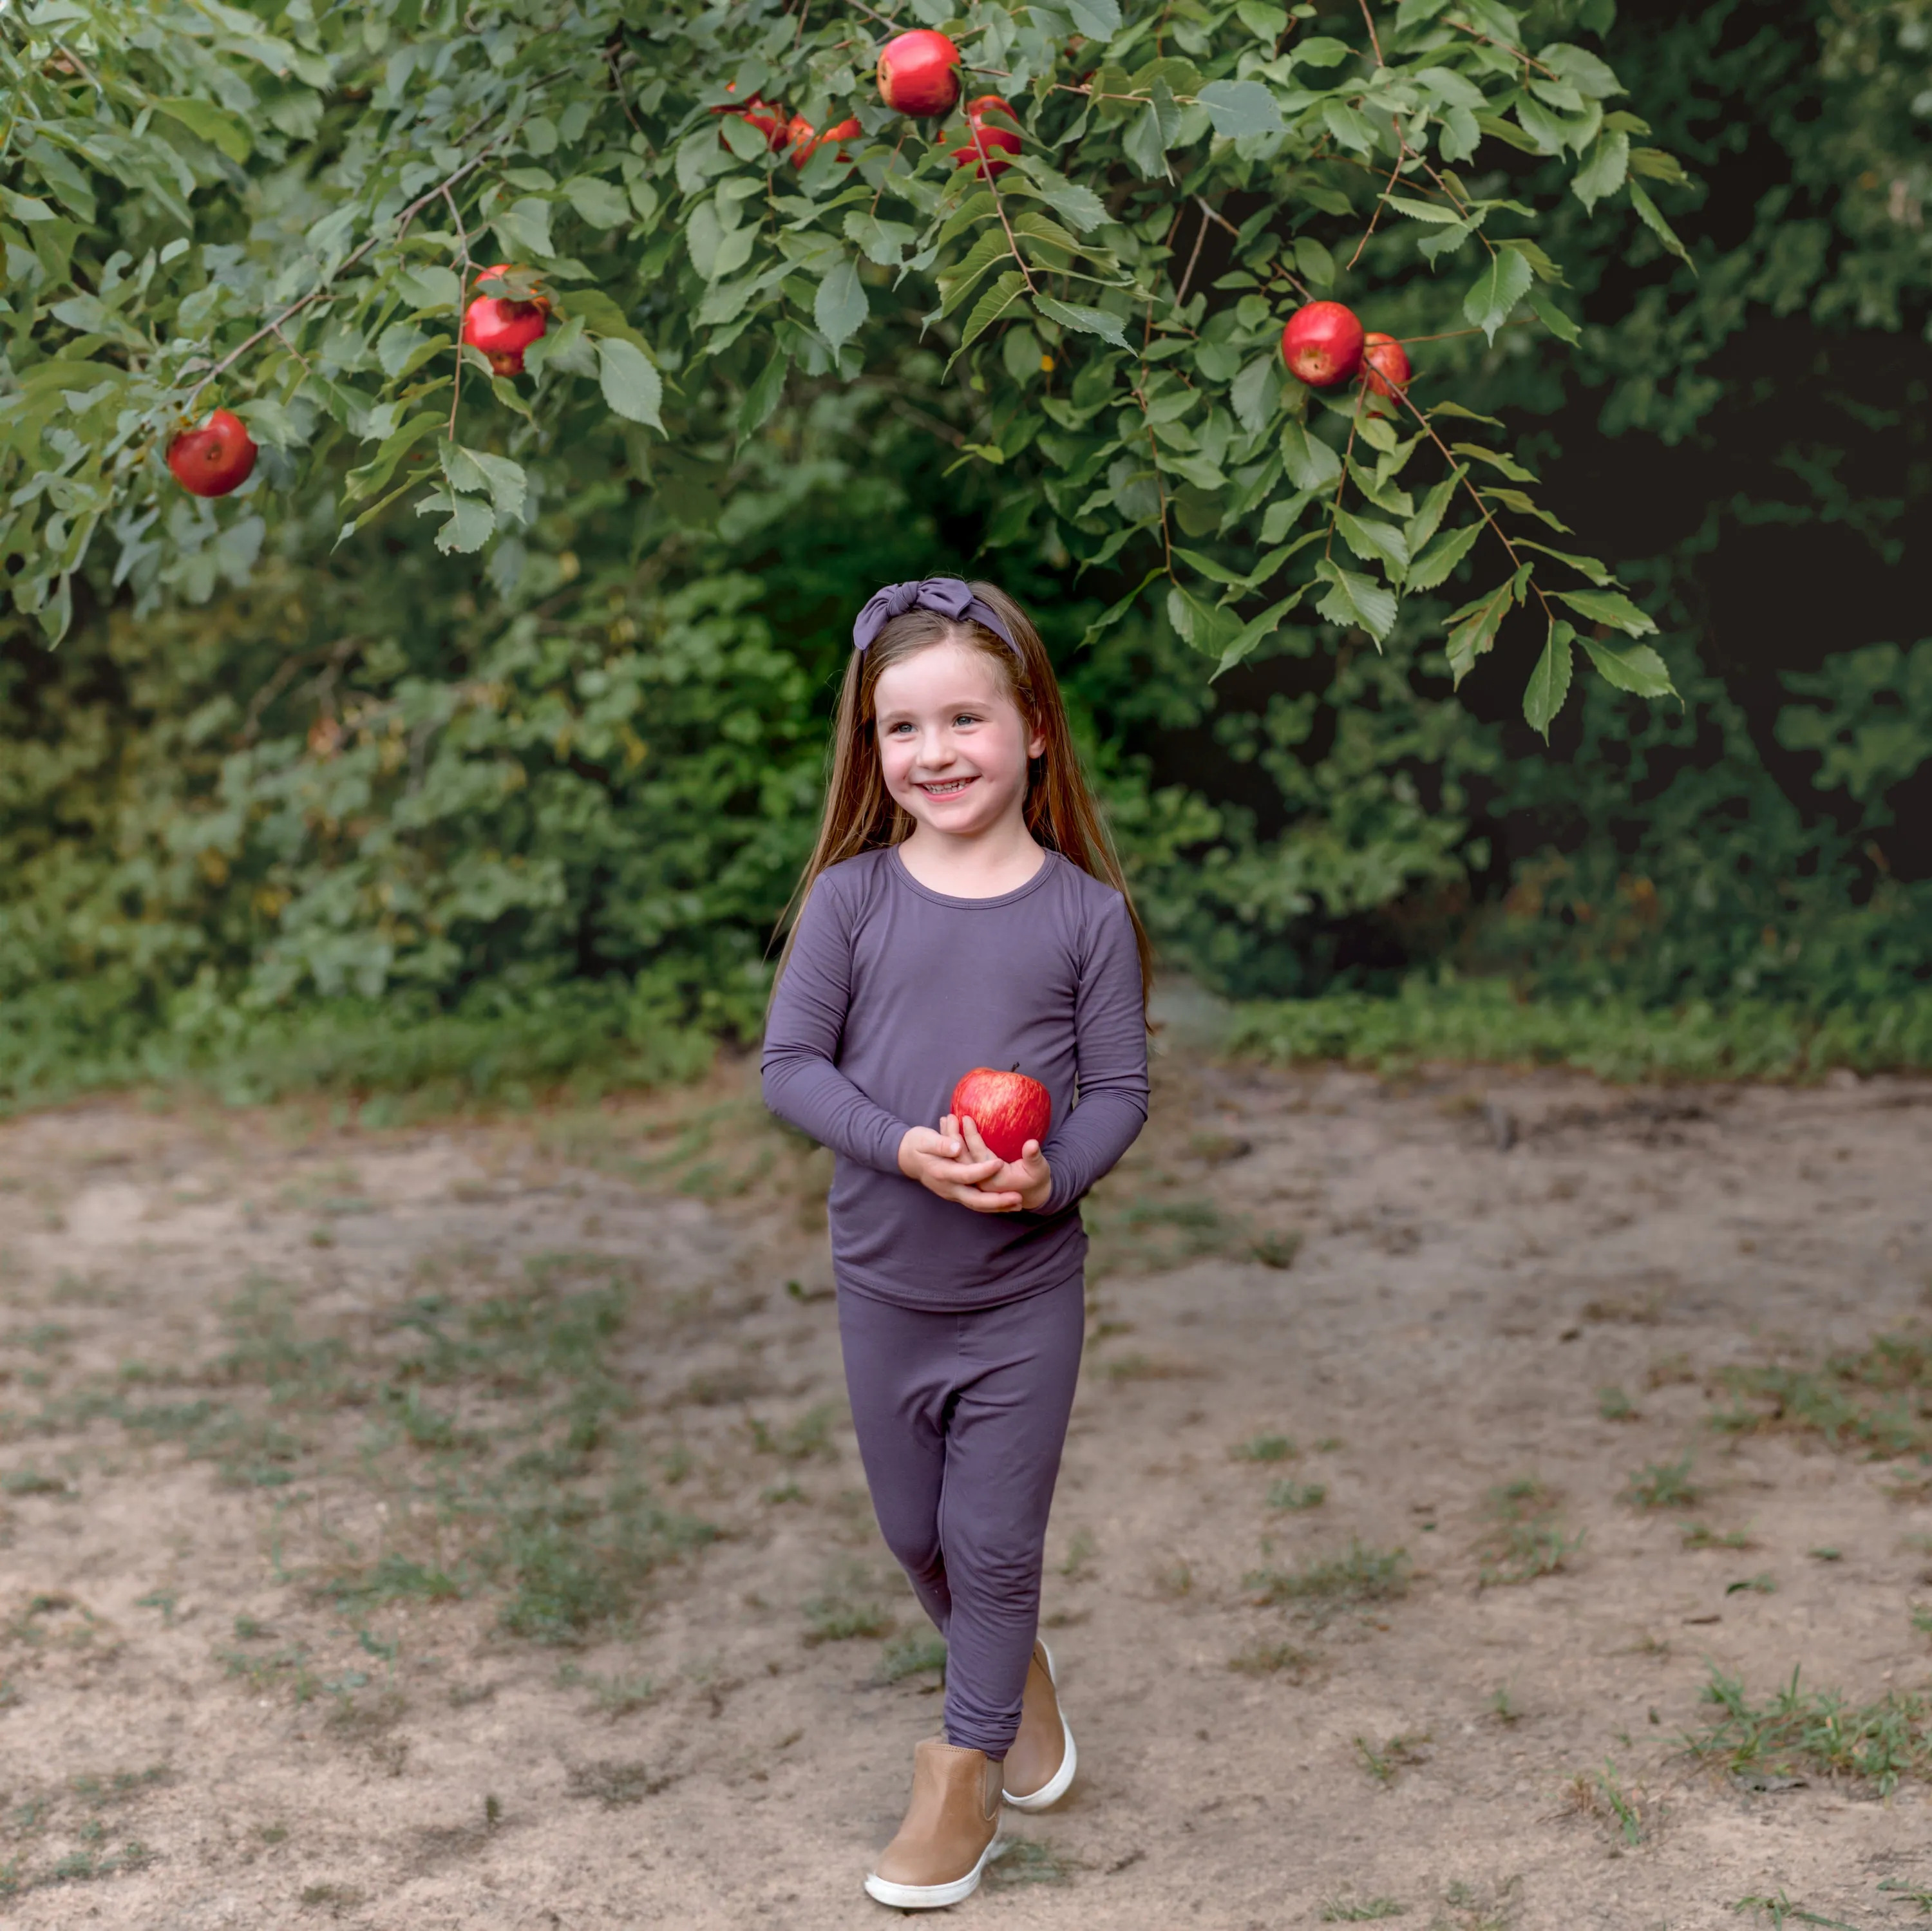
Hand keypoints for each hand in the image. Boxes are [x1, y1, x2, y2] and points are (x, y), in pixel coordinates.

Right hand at [898, 1124, 1023, 1212]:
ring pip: (975, 1205)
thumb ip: (941, 1144)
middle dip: (996, 1201)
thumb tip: (957, 1148)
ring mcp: (951, 1193)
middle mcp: (947, 1187)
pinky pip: (974, 1203)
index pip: (966, 1174)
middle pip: (974, 1200)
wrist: (906, 1157)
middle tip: (1017, 1198)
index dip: (983, 1170)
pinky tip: (1005, 1204)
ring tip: (1018, 1205)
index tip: (1001, 1163)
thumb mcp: (925, 1139)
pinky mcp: (955, 1193)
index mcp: (941, 1172)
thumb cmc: (917, 1144)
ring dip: (996, 1207)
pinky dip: (990, 1205)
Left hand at [949, 1113, 1051, 1213]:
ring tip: (945, 1120)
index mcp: (994, 1180)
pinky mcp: (973, 1178)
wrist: (1032, 1195)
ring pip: (956, 1161)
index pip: (978, 1156)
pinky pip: (958, 1161)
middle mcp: (980, 1183)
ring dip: (949, 1141)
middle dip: (953, 1137)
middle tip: (949, 1117)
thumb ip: (1033, 1156)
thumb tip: (1032, 1144)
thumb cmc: (1036, 1178)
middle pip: (961, 1159)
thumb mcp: (1039, 1168)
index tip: (966, 1118)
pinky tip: (947, 1130)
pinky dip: (952, 1146)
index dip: (971, 1137)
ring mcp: (975, 1182)